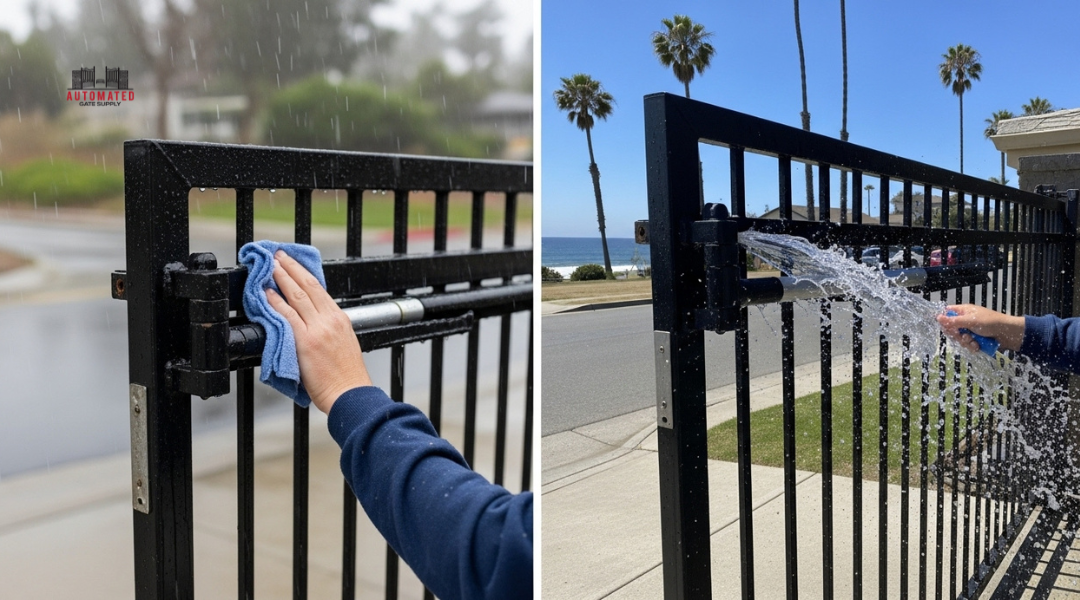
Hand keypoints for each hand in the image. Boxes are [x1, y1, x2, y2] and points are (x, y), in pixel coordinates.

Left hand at [265, 249, 371, 413]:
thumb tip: (311, 323)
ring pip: (297, 295)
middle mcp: (330, 319)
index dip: (303, 273)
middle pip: (308, 286)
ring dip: (281, 278)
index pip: (319, 288)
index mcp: (340, 319)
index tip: (292, 263)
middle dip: (291, 268)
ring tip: (269, 266)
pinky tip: (267, 293)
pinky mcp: (305, 341)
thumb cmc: (346, 376)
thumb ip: (329, 330)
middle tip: (277, 255)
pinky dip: (276, 302)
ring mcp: (318, 329)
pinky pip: (288, 316)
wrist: (350, 394)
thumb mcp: (344, 344)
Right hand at [935, 304, 1024, 352]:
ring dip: (967, 342)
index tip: (948, 328)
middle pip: (952, 329)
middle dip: (958, 336)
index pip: (948, 314)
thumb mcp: (970, 321)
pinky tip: (978, 346)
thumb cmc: (991, 322)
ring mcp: (971, 330)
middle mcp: (966, 320)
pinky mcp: (976, 339)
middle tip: (965, 336)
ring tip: (975, 342)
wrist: (1009, 333)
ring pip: (960, 339)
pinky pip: (968, 344)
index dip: (945, 322)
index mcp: (964, 311)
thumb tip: (937, 317)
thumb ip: (953, 321)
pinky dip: (972, 346)